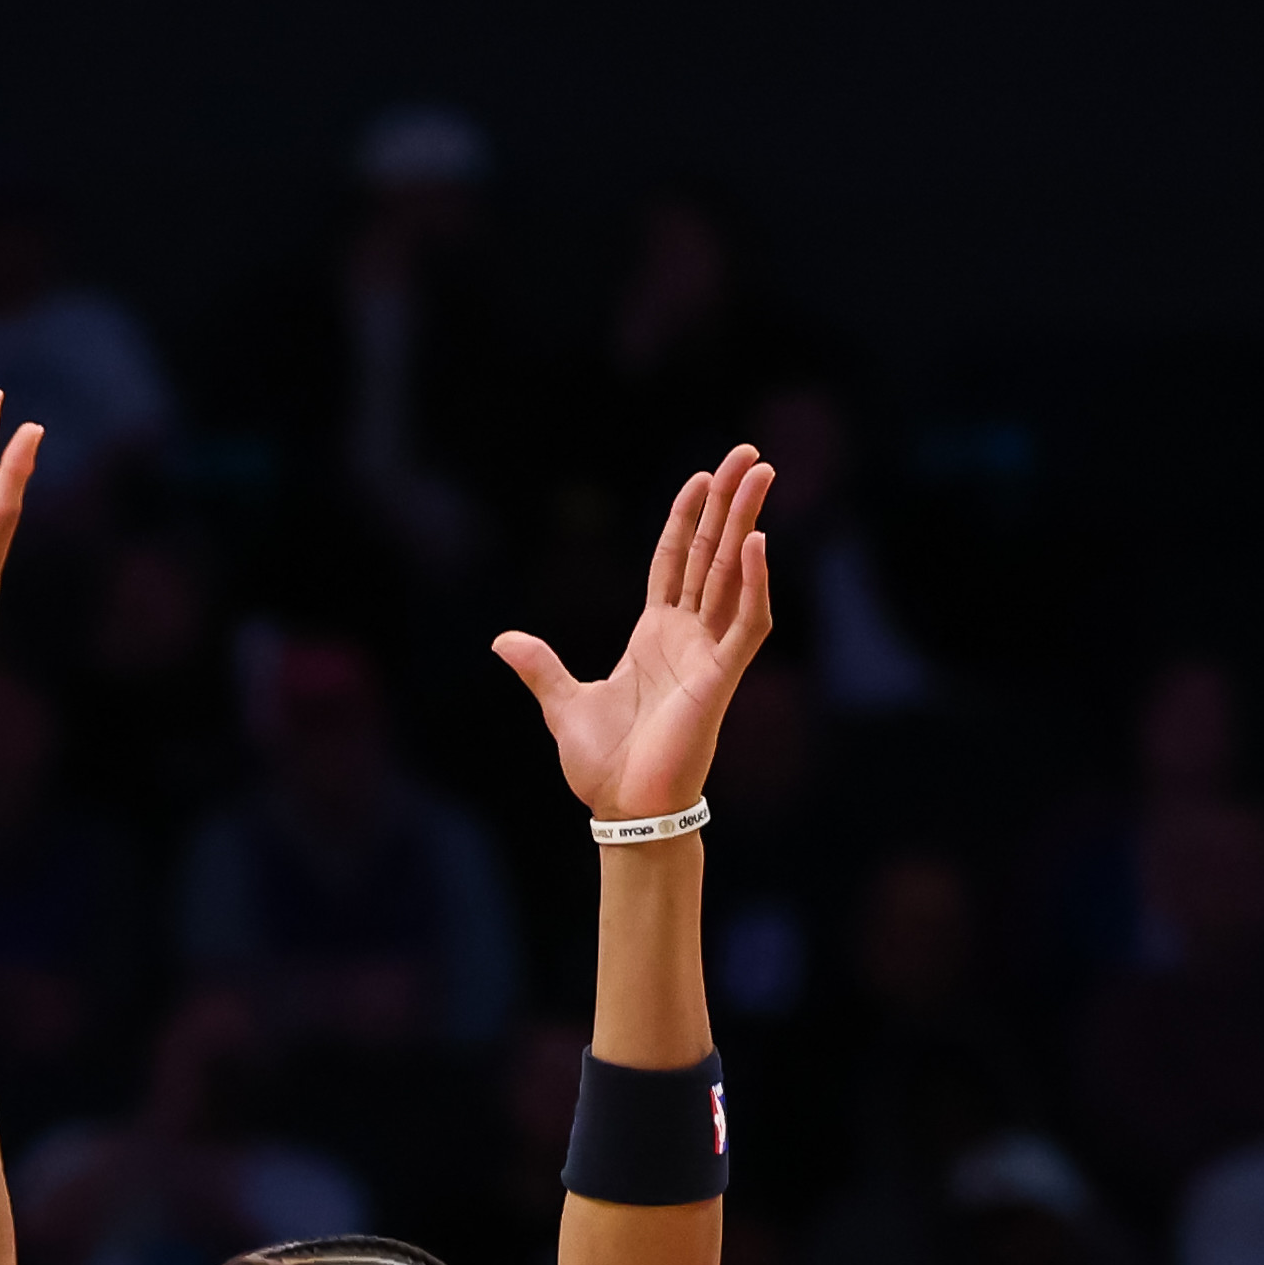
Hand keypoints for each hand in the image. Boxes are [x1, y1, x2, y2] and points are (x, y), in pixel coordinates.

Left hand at [487, 448, 776, 825]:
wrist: (623, 809)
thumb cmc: (603, 765)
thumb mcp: (562, 704)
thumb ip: (540, 667)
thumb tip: (502, 640)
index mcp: (655, 637)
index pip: (676, 562)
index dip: (688, 518)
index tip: (701, 478)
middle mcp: (688, 637)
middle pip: (713, 554)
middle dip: (730, 504)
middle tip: (750, 455)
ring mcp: (709, 654)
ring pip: (735, 574)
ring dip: (748, 524)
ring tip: (761, 475)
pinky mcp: (722, 678)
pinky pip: (746, 623)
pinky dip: (754, 584)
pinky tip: (757, 544)